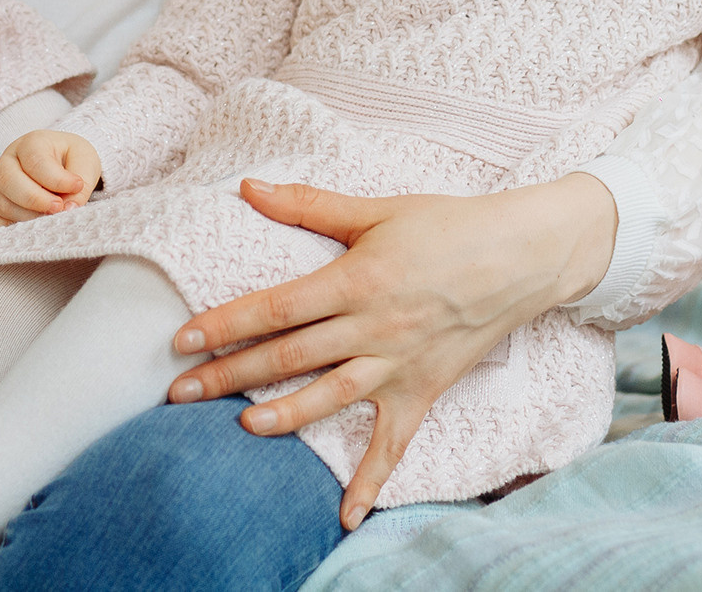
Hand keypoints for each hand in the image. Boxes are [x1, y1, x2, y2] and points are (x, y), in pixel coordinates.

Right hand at [0, 130, 101, 230]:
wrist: (61, 164)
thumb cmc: (71, 160)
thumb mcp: (85, 161)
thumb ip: (81, 185)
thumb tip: (69, 209)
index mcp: (31, 144)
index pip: (35, 161)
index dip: (56, 179)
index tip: (76, 186)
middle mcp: (8, 162)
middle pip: (8, 180)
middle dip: (36, 200)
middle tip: (59, 208)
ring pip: (1, 204)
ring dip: (28, 217)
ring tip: (52, 219)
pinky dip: (7, 229)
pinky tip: (31, 228)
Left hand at [162, 175, 617, 529]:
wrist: (521, 256)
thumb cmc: (447, 225)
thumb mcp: (376, 209)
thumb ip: (308, 205)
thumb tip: (248, 186)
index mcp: (357, 279)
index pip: (277, 308)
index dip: (227, 324)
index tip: (182, 339)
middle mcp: (374, 327)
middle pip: (290, 357)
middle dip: (230, 374)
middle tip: (179, 391)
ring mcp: (399, 363)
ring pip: (330, 397)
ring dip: (282, 417)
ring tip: (239, 428)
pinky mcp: (424, 389)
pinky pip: (394, 443)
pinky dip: (371, 480)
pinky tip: (346, 514)